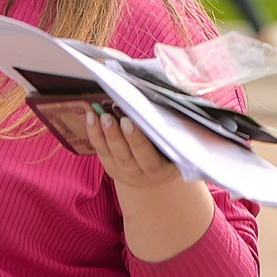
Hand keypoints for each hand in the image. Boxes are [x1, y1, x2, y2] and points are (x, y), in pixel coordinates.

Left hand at [88, 104, 216, 262]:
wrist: (161, 176)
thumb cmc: (177, 150)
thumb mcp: (184, 146)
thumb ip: (184, 128)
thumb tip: (185, 100)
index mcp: (162, 170)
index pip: (147, 156)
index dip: (137, 139)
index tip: (130, 120)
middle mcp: (141, 175)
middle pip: (126, 156)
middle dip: (117, 135)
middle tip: (110, 115)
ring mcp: (124, 173)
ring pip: (110, 154)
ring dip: (102, 134)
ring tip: (97, 114)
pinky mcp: (111, 169)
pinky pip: (100, 152)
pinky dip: (94, 135)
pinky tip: (91, 117)